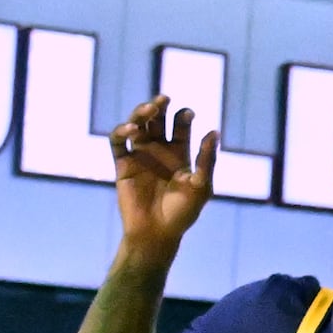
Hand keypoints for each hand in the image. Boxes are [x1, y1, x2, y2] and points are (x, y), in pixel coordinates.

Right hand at [107, 96, 218, 249]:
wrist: (157, 233)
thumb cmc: (183, 213)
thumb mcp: (201, 186)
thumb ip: (206, 160)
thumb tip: (214, 132)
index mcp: (180, 153)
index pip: (181, 125)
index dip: (183, 116)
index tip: (188, 114)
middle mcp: (159, 150)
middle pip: (158, 119)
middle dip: (160, 106)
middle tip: (165, 99)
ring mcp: (140, 155)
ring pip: (137, 124)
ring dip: (141, 112)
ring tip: (150, 108)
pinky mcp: (122, 164)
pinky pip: (118, 142)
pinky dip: (122, 131)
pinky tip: (132, 129)